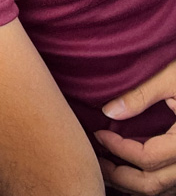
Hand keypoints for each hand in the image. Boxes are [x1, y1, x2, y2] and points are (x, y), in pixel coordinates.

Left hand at [95, 60, 175, 193]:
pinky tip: (129, 170)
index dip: (117, 148)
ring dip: (131, 184)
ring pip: (161, 190)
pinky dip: (148, 182)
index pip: (146, 158)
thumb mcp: (171, 77)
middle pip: (151, 184)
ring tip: (107, 166)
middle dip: (119, 175)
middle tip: (95, 158)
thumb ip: (140, 95)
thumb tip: (108, 111)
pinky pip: (170, 186)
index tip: (98, 133)